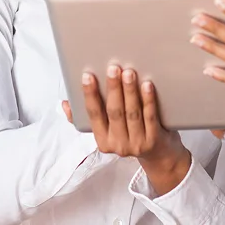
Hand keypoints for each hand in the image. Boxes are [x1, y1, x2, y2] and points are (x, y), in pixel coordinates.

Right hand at [67, 66, 190, 194]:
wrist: (159, 155)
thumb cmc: (129, 135)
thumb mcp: (106, 131)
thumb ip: (84, 118)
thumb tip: (65, 103)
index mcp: (102, 140)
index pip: (93, 114)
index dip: (89, 95)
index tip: (87, 76)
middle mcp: (118, 144)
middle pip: (114, 112)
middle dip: (113, 88)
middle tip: (113, 68)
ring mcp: (136, 143)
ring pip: (131, 113)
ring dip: (130, 91)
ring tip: (129, 72)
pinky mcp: (154, 140)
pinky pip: (150, 117)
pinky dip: (148, 100)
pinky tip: (147, 85)